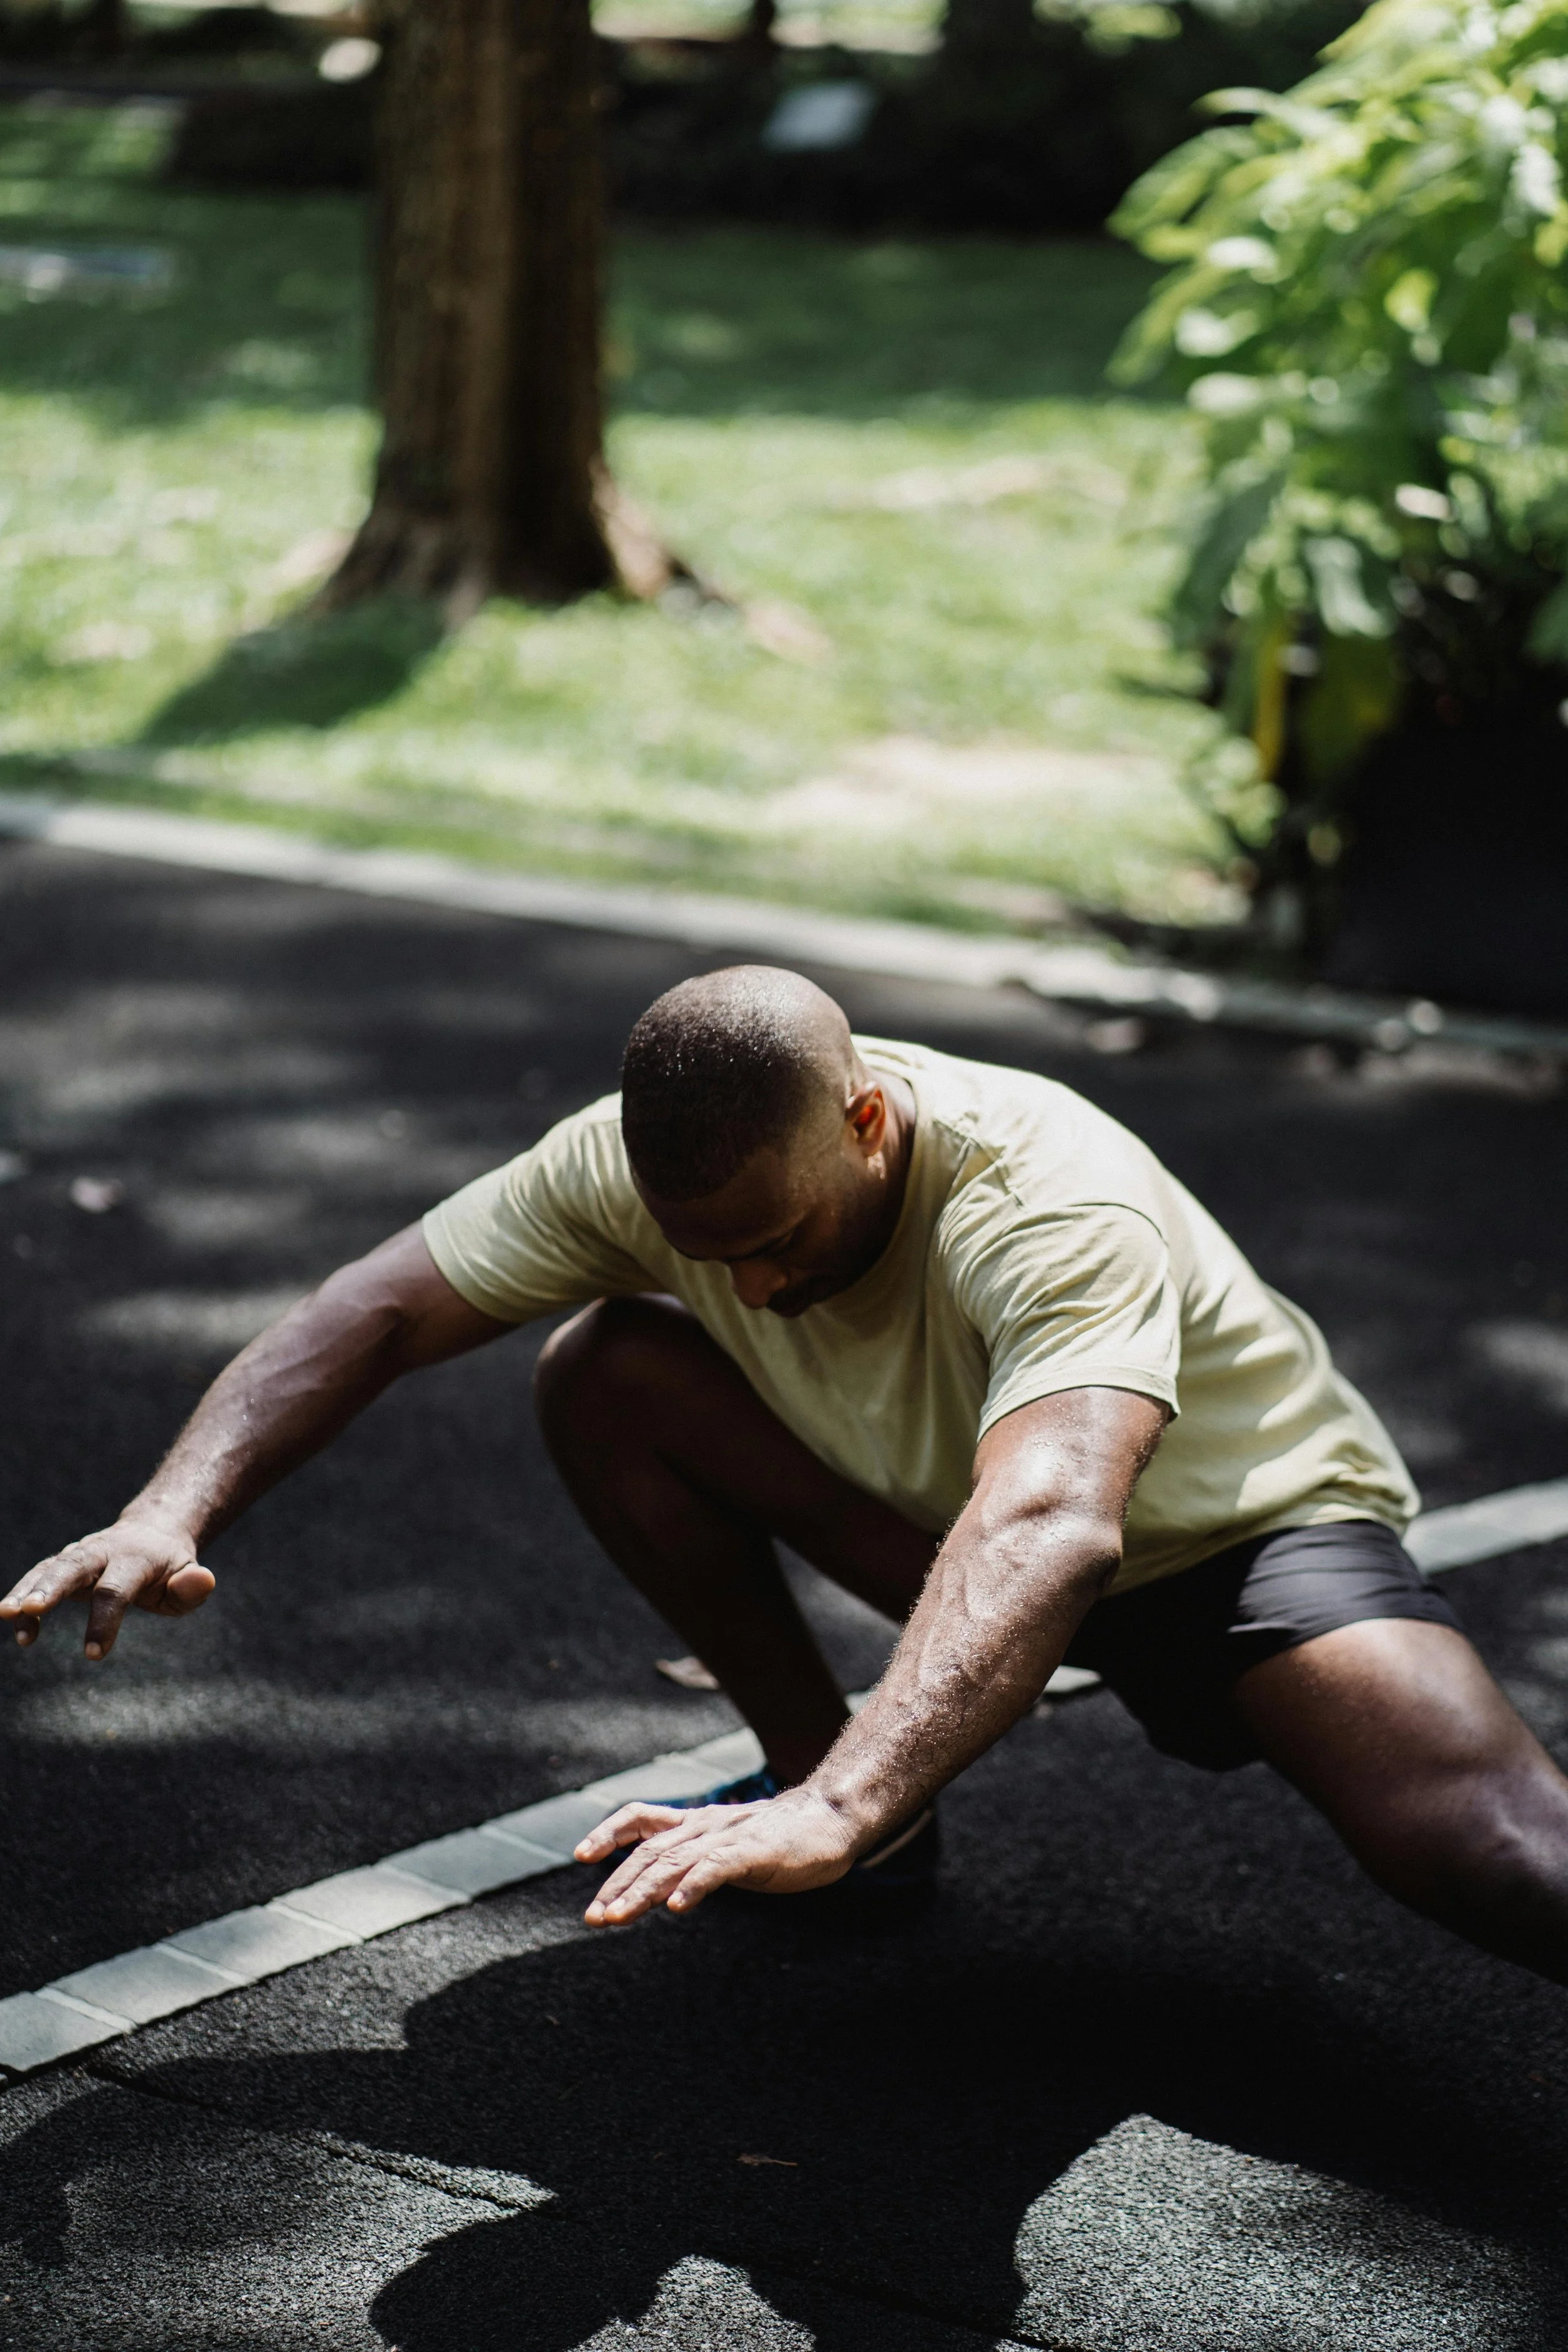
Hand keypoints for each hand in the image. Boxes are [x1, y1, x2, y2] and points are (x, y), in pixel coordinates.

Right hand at [0, 1519, 215, 1659]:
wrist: (152, 1533)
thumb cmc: (171, 1567)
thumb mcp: (188, 1576)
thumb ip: (192, 1586)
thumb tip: (203, 1581)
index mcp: (136, 1558)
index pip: (116, 1589)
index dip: (105, 1621)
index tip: (94, 1655)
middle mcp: (102, 1552)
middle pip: (73, 1566)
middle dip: (51, 1586)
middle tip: (30, 1609)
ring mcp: (79, 1555)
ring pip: (49, 1568)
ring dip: (26, 1590)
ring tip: (5, 1613)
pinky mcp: (62, 1564)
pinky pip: (38, 1578)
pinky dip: (24, 1599)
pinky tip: (19, 1631)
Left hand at [576, 1787, 858, 1925]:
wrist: (832, 1817)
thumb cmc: (783, 1838)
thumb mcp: (731, 1845)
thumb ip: (701, 1860)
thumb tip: (670, 1888)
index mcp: (698, 1824)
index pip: (642, 1818)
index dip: (609, 1832)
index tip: (582, 1855)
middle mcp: (706, 1826)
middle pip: (649, 1851)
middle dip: (617, 1884)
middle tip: (593, 1918)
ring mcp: (729, 1835)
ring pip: (674, 1861)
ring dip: (641, 1891)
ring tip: (615, 1917)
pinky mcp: (755, 1849)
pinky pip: (716, 1867)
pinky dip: (693, 1886)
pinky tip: (675, 1907)